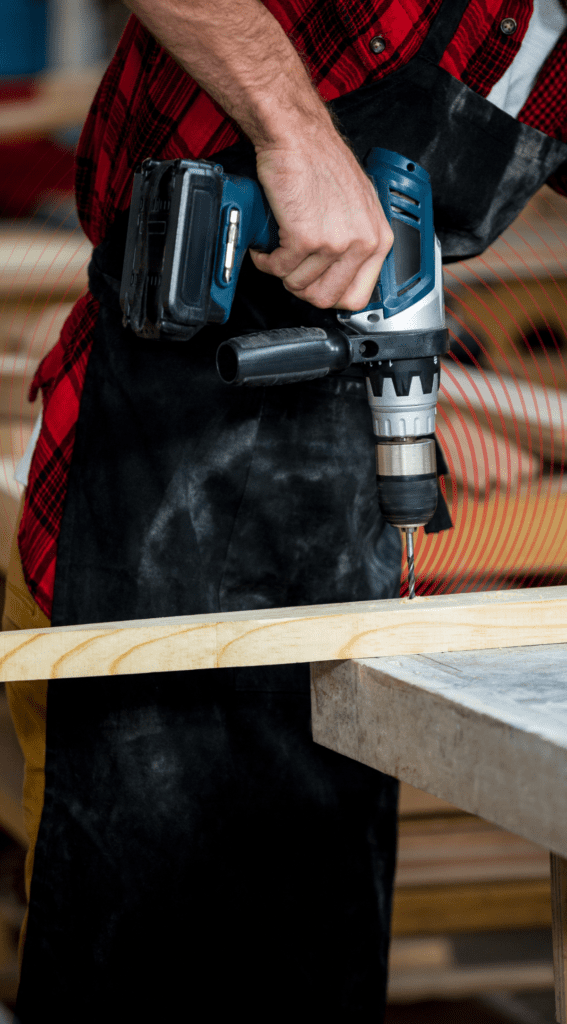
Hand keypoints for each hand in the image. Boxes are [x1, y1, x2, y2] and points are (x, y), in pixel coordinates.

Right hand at [250, 128, 393, 310]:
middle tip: (291, 269)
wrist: (297, 136)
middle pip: (327, 299)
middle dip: (302, 288)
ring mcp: (335, 242)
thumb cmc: (321, 162)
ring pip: (300, 286)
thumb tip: (342, 274)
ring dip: (281, 272)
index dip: (330, 294)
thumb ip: (357, 242)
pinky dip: (266, 261)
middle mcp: (362, 242)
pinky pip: (279, 269)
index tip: (315, 286)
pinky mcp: (306, 238)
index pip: (358, 296)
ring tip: (278, 251)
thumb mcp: (358, 206)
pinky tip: (267, 246)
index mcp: (379, 238)